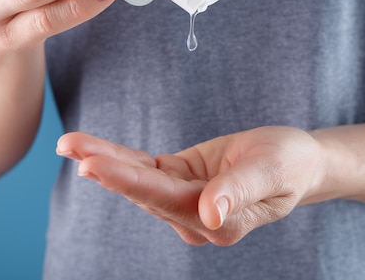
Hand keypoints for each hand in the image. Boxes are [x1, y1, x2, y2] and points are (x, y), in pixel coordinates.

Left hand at [56, 127, 334, 245]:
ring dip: (103, 160)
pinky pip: (145, 168)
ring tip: (68, 143)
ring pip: (138, 179)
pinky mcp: (179, 181)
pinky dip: (119, 158)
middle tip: (69, 147)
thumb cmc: (290, 164)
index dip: (128, 181)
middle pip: (142, 191)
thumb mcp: (273, 170)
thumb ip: (241, 190)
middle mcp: (195, 216)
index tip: (94, 164)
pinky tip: (92, 150)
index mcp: (219, 220)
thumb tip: (211, 214)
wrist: (296, 161)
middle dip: (105, 167)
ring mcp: (184, 201)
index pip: (165, 199)